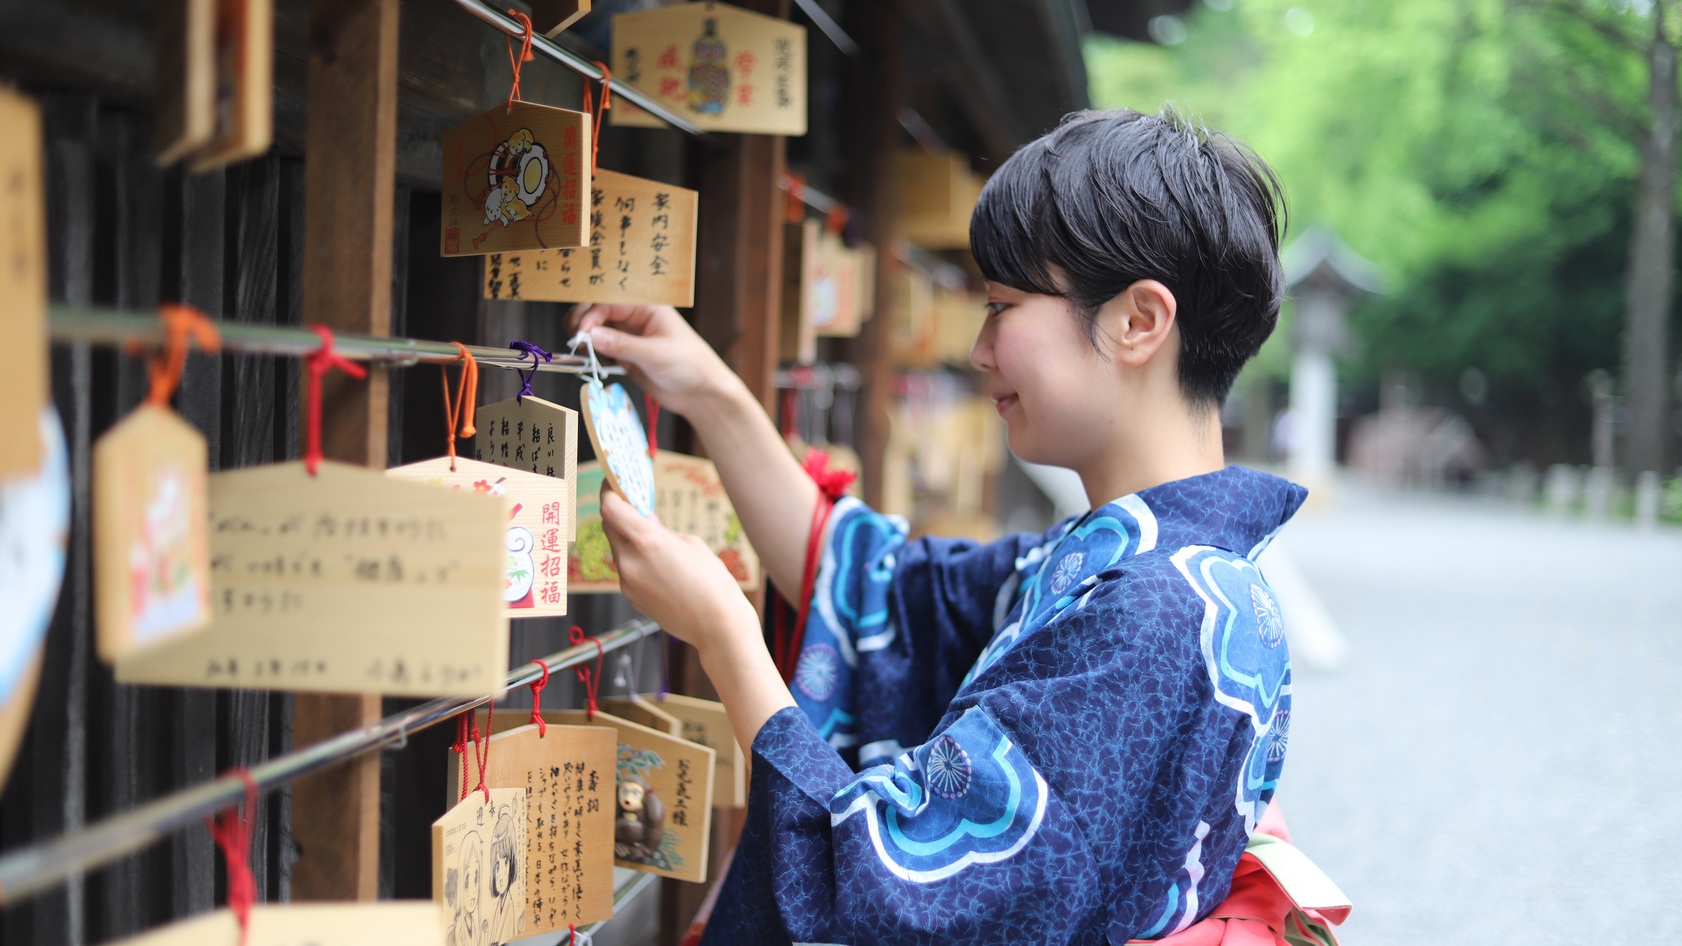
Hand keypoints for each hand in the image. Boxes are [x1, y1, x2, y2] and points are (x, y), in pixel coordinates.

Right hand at [571, 304, 738, 417]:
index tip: (582, 333)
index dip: (591, 315)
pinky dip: (593, 354)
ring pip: (597, 330)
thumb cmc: (690, 366)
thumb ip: (622, 345)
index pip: (608, 302)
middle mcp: (635, 318)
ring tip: (583, 351)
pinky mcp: (626, 355)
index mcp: (646, 306)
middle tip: (576, 340)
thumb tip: (590, 335)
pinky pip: (601, 349)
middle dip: (583, 323)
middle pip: (597, 312)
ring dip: (585, 338)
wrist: (701, 394)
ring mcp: (629, 337)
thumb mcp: (655, 354)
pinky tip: (595, 362)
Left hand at [598, 485, 756, 655]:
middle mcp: (630, 561)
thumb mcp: (691, 543)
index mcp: (647, 541)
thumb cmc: (712, 582)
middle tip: (631, 504)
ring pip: (618, 549)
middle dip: (618, 513)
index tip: (613, 482)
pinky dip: (635, 560)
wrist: (717, 625)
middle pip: (609, 527)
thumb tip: (645, 521)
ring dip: (628, 539)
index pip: (611, 508)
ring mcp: (627, 582)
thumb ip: (661, 531)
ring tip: (652, 539)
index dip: (609, 491)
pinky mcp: (631, 596)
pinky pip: (626, 569)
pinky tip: (658, 565)